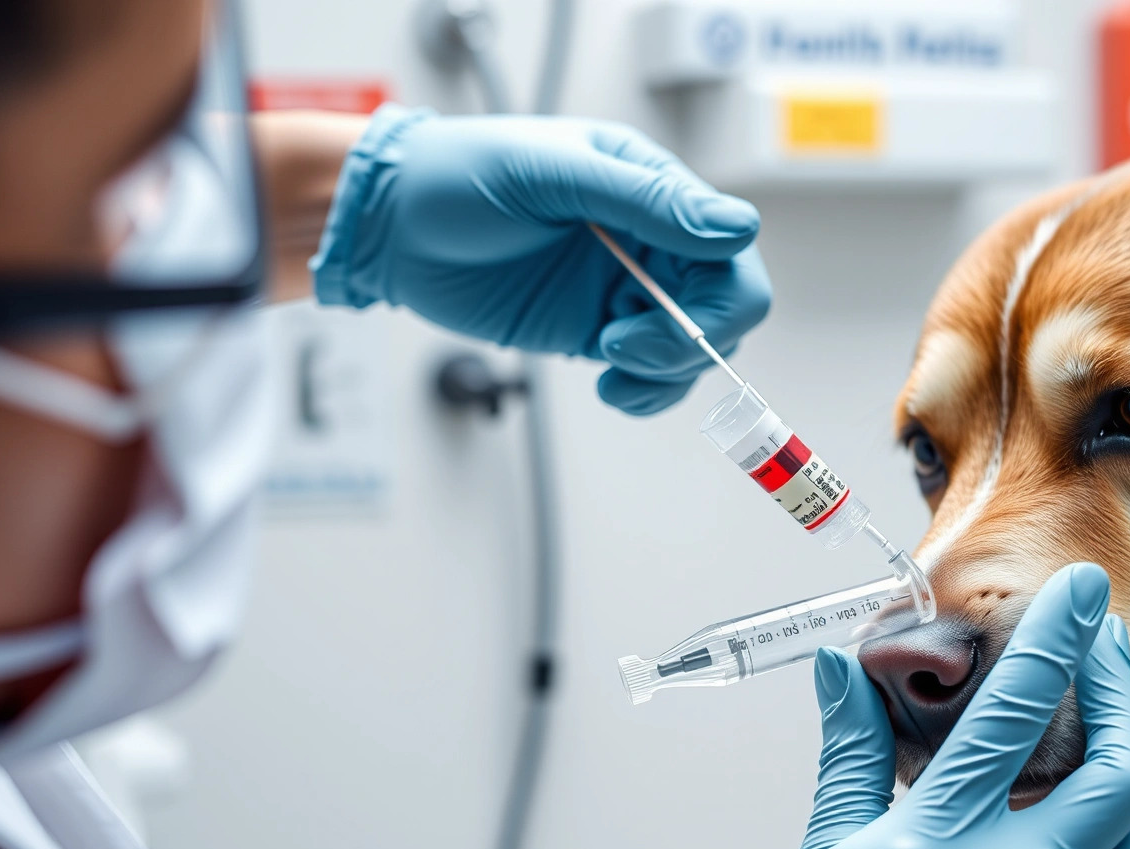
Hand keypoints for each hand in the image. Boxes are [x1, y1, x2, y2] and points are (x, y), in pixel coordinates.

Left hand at [310, 106, 770, 414]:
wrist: (391, 225)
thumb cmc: (459, 176)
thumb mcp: (552, 174)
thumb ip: (646, 200)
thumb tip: (738, 226)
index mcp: (652, 189)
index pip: (728, 249)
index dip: (717, 293)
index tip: (661, 308)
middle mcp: (652, 241)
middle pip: (725, 307)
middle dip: (689, 340)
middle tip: (623, 345)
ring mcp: (627, 289)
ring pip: (696, 349)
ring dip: (667, 371)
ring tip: (609, 365)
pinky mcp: (598, 332)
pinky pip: (653, 374)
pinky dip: (647, 393)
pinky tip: (610, 387)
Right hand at [729, 564, 1129, 848]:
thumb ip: (851, 757)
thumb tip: (838, 669)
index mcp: (937, 842)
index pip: (1016, 713)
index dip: (1057, 639)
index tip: (1085, 590)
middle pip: (1117, 768)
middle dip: (1122, 692)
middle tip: (1111, 648)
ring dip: (1117, 785)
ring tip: (1085, 752)